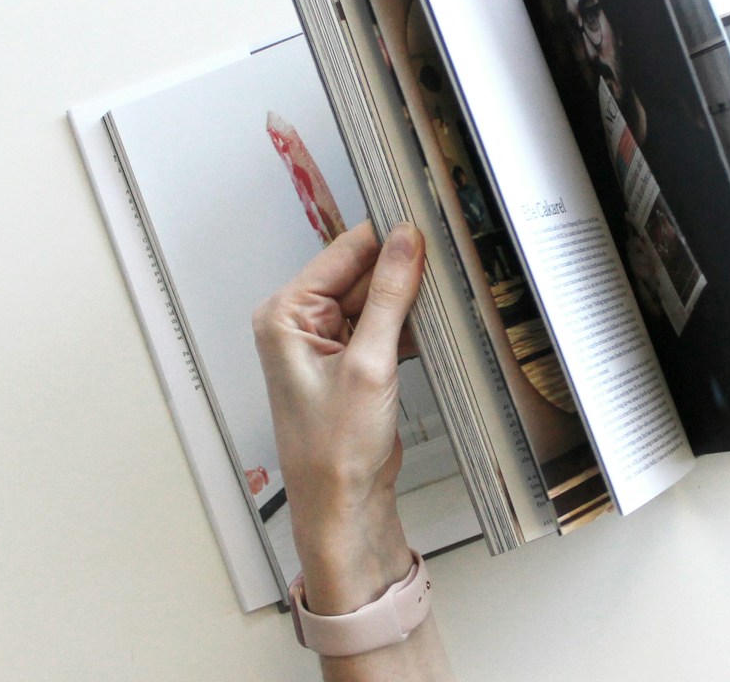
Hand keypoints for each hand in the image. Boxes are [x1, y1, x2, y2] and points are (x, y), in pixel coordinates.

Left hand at [252, 221, 423, 616]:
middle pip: (360, 273)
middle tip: (443, 261)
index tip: (423, 222)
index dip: (384, 237)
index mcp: (286, 314)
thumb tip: (404, 242)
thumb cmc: (333, 452)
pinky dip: (407, 325)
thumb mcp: (369, 364)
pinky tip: (432, 328)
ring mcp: (325, 341)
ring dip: (407, 300)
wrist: (342, 507)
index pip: (341, 253)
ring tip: (441, 298)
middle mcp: (299, 322)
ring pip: (376, 298)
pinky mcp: (351, 360)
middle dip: (400, 270)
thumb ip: (388, 296)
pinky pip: (382, 324)